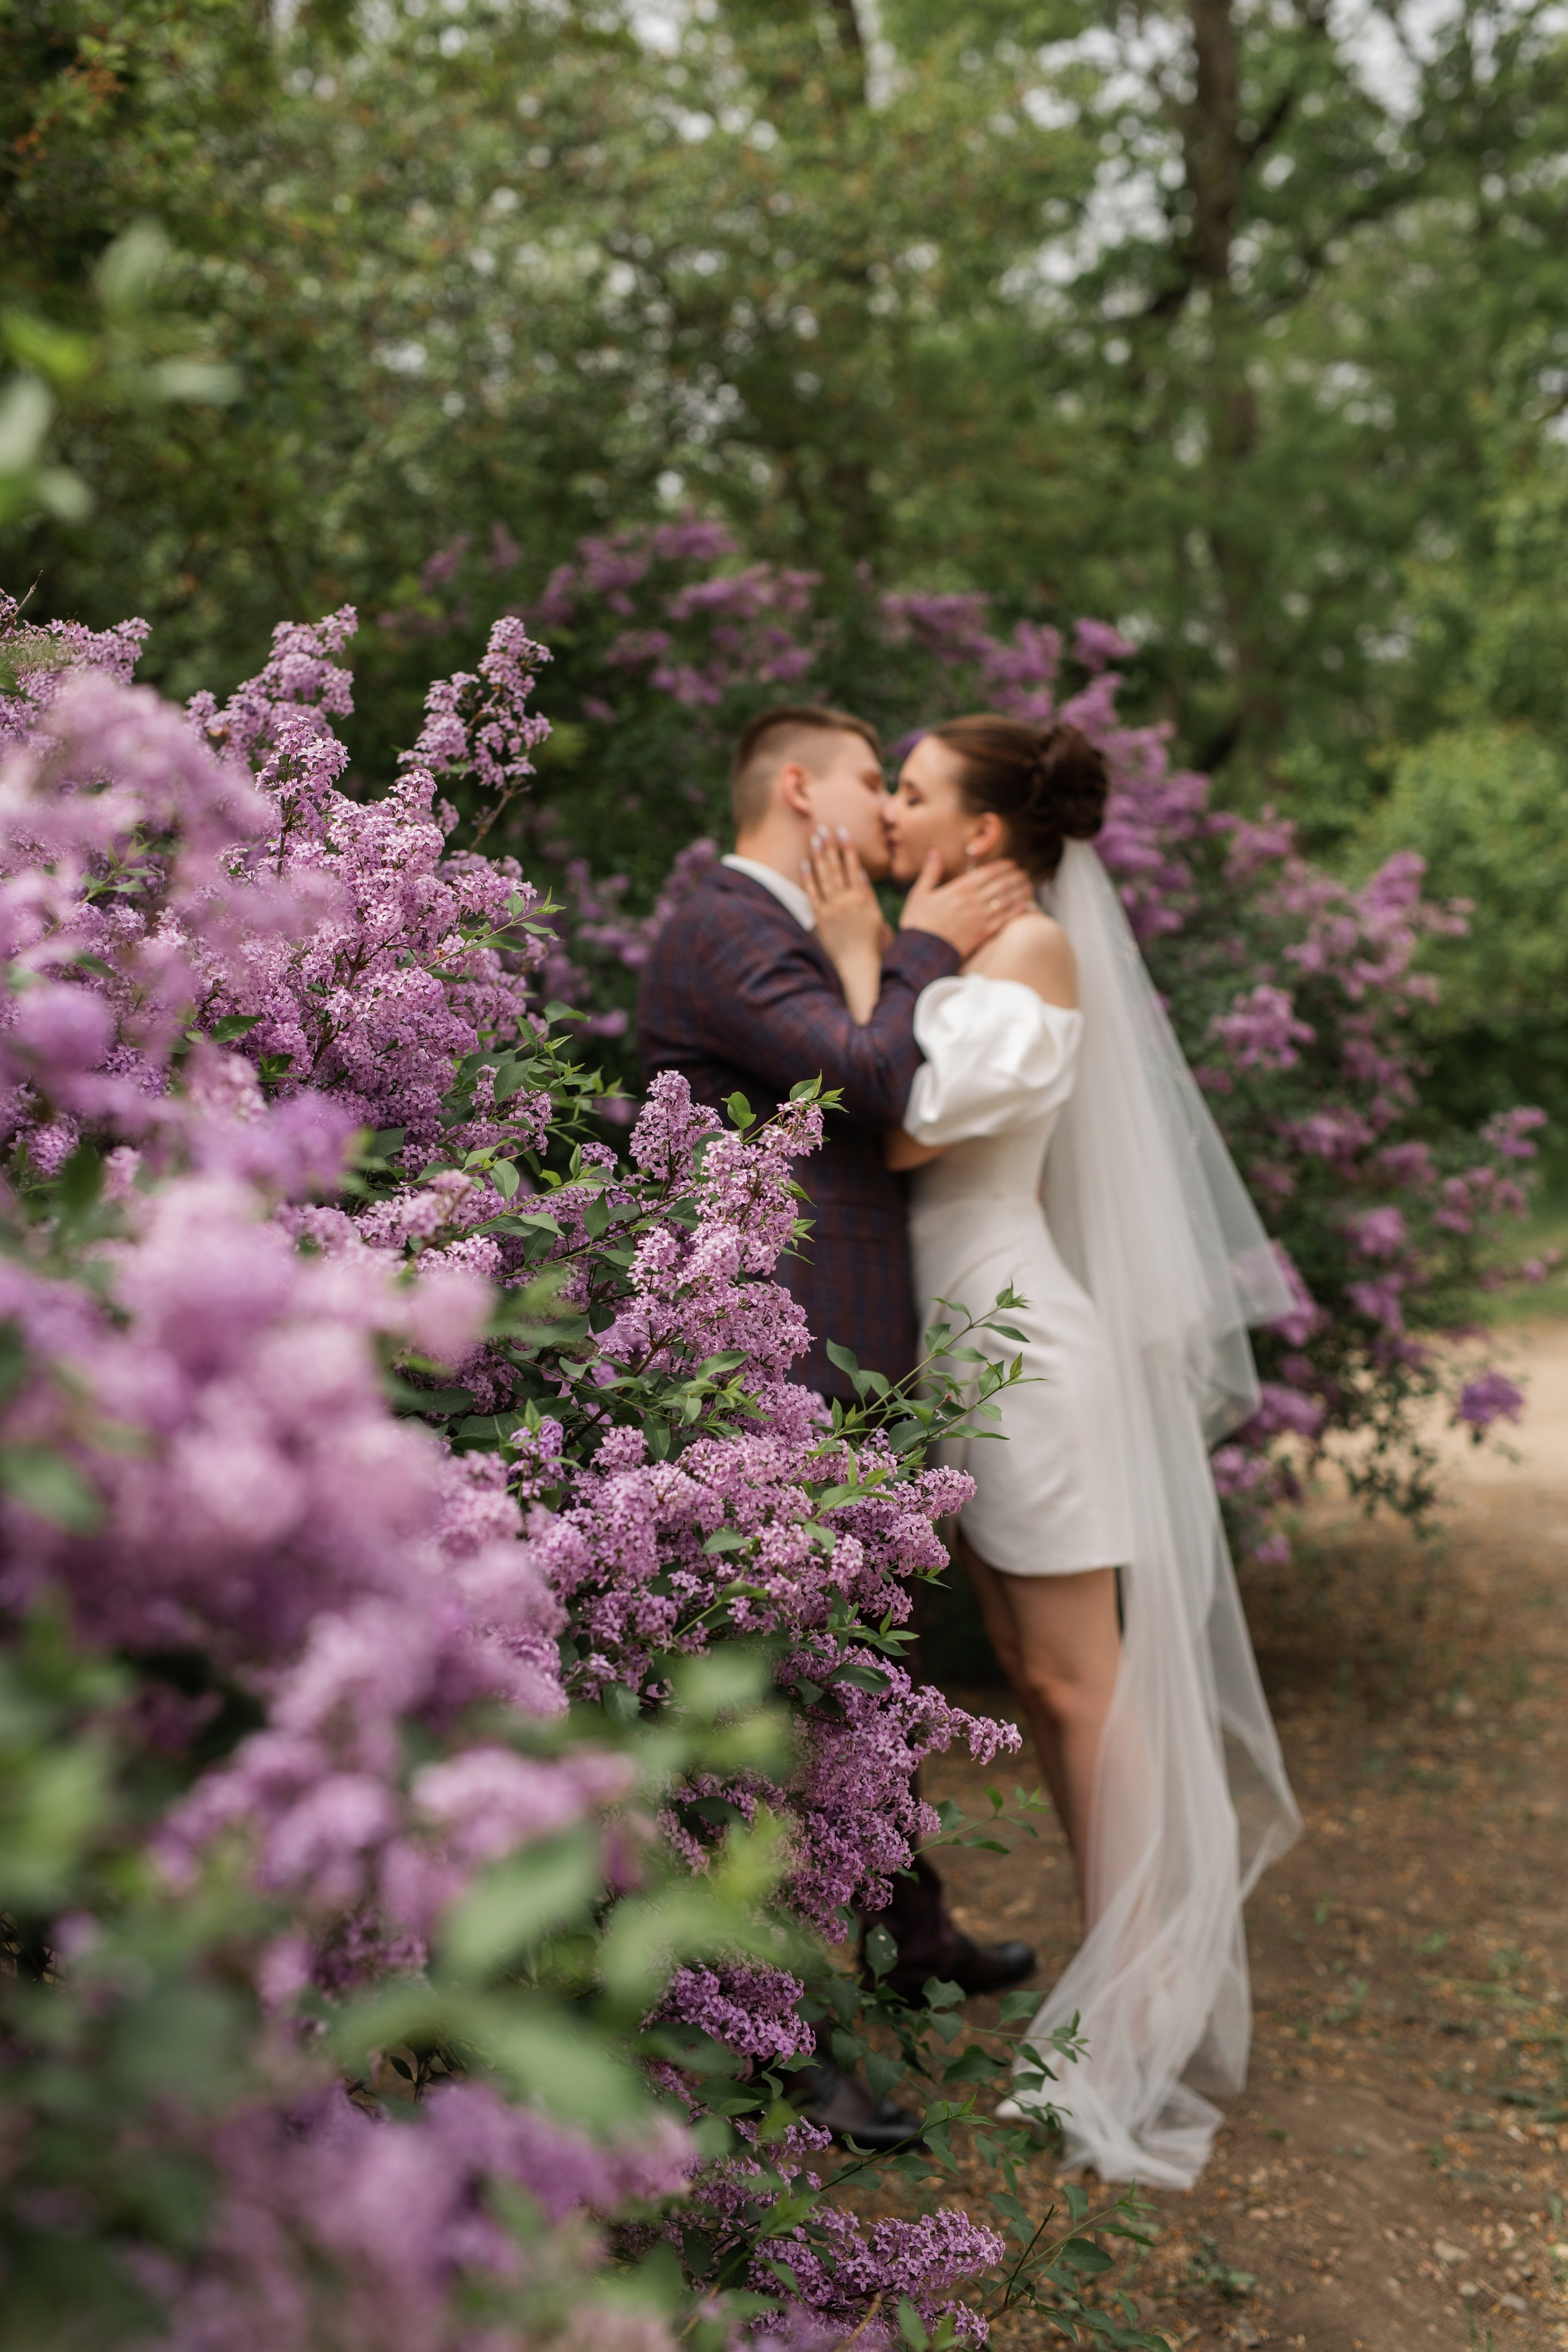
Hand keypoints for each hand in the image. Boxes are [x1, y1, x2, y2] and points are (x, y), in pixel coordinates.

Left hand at [800, 828, 884, 958]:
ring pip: (823, 877)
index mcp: (862, 899)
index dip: (848, 847)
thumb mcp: (877, 918)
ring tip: (814, 838)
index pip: (853, 866)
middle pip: (836, 867)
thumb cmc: (872, 946)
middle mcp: (846, 901)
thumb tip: (860, 874)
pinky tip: (804, 863)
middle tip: (823, 827)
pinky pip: (811, 895)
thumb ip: (868, 895)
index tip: (843, 830)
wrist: (858, 968)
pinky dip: (808, 878)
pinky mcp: (819, 920)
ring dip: (818, 856)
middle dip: (830, 846)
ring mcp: (831, 910)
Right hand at [899, 853, 1035, 958]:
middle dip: (1016, 876)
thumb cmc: (919, 922)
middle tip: (1024, 873)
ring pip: (1007, 899)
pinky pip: (1006, 918)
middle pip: (1002, 883)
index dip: (1004, 866)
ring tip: (1028, 886)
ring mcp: (980, 917)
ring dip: (1020, 890)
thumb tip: (934, 851)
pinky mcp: (984, 932)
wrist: (922, 952)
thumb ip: (930, 871)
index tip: (1012, 863)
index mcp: (960, 888)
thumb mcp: (919, 894)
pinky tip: (1026, 904)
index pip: (989, 872)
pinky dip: (1017, 909)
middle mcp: (973, 900)